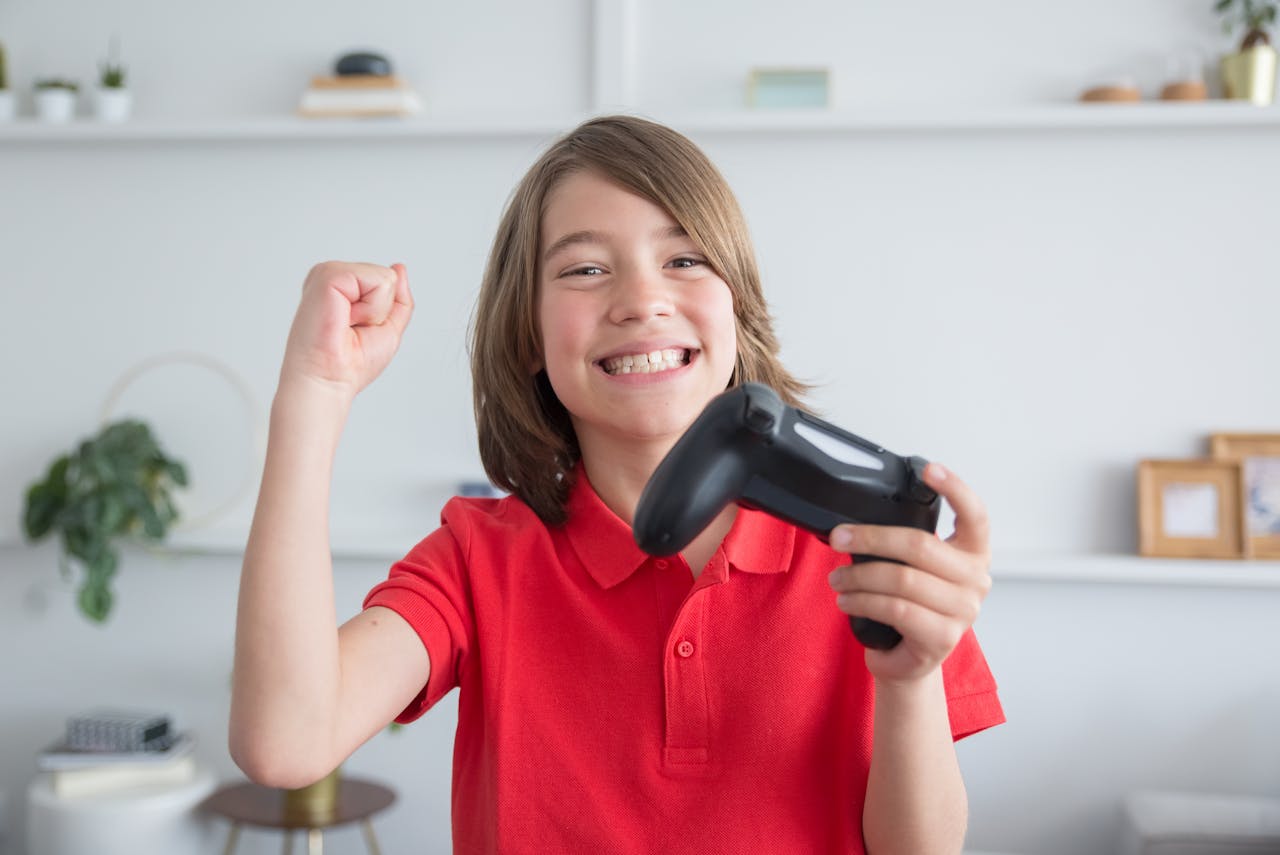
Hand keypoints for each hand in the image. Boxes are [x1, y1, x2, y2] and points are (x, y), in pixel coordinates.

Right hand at [279, 261, 413, 401]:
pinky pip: (377, 280)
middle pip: (389, 277)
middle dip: (381, 311)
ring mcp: (329, 272)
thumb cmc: (350, 362)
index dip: (383, 312)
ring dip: (375, 311)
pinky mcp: (329, 274)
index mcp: (343, 288)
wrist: (329, 379)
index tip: (356, 330)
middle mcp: (334, 277)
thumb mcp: (388, 327)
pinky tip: (346, 319)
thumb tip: (399, 268)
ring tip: (348, 325)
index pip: (386, 282)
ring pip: (385, 278)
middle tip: (352, 329)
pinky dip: (370, 308)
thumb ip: (398, 298)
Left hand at [826, 463, 991, 683]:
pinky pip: (894, 609)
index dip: (956, 488)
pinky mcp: (942, 637)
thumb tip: (856, 523)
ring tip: (836, 580)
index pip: (976, 514)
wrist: (911, 661)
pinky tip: (847, 601)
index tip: (929, 468)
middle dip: (870, 538)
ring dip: (858, 577)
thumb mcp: (916, 570)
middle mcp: (976, 580)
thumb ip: (905, 545)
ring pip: (901, 579)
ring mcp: (963, 611)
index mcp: (973, 553)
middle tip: (839, 538)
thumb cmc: (911, 607)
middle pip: (920, 545)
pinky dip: (862, 602)